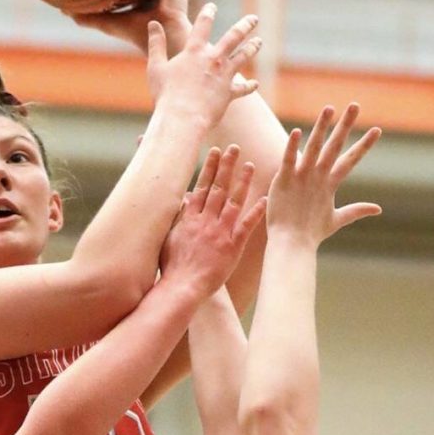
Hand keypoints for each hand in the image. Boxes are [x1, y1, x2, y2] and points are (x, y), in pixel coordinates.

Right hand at [147, 4, 260, 129]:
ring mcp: (224, 76)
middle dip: (245, 26)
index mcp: (194, 52)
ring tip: (258, 42)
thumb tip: (153, 23)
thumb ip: (156, 44)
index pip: (203, 25)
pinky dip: (249, 86)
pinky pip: (243, 88)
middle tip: (254, 19)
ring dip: (252, 48)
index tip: (212, 7)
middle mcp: (213, 60)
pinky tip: (255, 84)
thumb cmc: (166, 94)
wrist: (182, 118)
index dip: (208, 13)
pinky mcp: (229, 93)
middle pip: (233, 37)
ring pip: (243, 57)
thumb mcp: (156, 66)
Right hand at [159, 146, 267, 299]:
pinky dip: (256, 212)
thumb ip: (177, 217)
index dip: (209, 167)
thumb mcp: (167, 237)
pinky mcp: (233, 247)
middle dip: (227, 166)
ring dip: (243, 182)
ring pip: (234, 202)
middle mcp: (206, 221)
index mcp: (190, 218)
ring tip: (250, 165)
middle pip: (218, 188)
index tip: (215, 151)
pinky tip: (265, 199)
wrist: (183, 287)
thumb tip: (181, 199)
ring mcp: (220, 233)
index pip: (202, 186)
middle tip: (235, 148)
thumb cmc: (172, 266)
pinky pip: (247, 227)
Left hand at [266, 104, 381, 247]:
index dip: (364, 145)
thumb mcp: (336, 219)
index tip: (377, 129)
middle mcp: (319, 177)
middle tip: (355, 105)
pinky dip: (293, 146)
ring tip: (329, 108)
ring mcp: (302, 177)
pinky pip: (289, 159)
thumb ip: (356, 210)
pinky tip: (297, 131)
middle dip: (345, 125)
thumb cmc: (311, 233)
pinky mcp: (284, 180)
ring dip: (322, 127)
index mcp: (330, 183)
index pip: (351, 159)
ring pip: (314, 147)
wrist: (292, 244)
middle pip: (335, 146)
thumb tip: (378, 209)